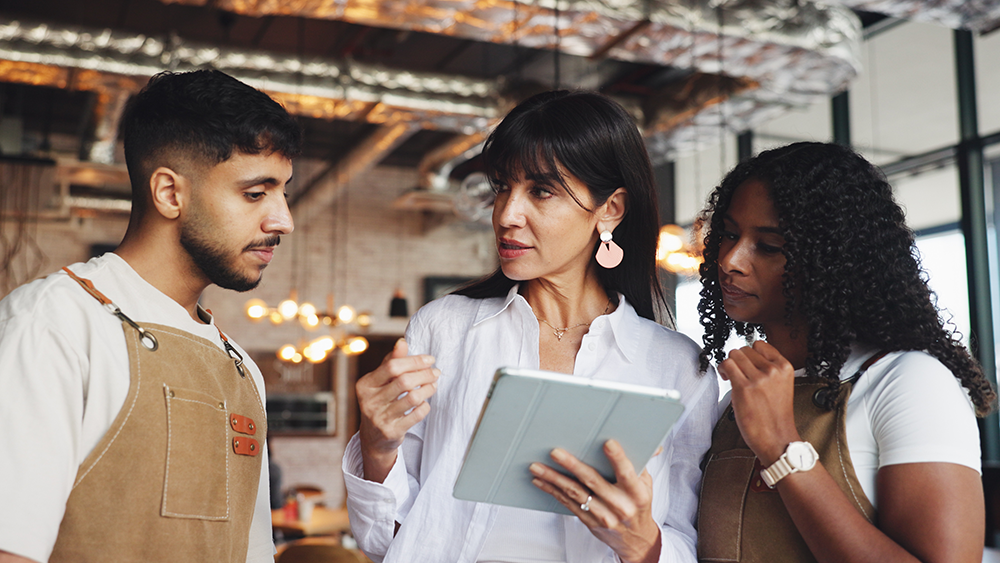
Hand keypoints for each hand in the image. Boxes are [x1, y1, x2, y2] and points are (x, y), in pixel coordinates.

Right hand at [356, 338, 438, 482]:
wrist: (374, 438)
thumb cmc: (380, 402)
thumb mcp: (380, 382)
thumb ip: (391, 362)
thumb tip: (402, 342)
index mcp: (365, 385)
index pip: (392, 366)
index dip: (414, 360)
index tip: (430, 359)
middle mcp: (369, 401)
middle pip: (404, 381)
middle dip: (425, 374)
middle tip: (436, 372)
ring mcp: (380, 418)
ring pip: (413, 398)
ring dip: (428, 389)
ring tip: (433, 385)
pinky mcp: (392, 431)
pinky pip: (416, 415)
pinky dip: (425, 406)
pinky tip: (425, 402)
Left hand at [530, 440, 661, 562]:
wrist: (636, 540)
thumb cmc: (639, 505)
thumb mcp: (646, 484)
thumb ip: (642, 463)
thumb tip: (653, 444)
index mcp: (636, 493)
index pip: (627, 473)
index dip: (618, 458)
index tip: (608, 443)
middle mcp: (620, 505)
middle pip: (593, 482)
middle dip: (572, 465)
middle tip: (556, 452)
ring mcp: (604, 516)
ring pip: (575, 494)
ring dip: (554, 479)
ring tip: (537, 466)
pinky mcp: (590, 522)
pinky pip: (568, 504)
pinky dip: (553, 491)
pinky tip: (540, 481)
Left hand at [717, 340, 799, 464]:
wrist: (777, 438)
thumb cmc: (776, 416)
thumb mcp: (781, 385)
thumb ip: (769, 369)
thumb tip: (746, 356)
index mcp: (785, 367)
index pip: (760, 344)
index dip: (749, 353)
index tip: (745, 362)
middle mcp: (773, 370)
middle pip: (744, 349)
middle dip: (737, 360)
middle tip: (736, 373)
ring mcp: (759, 378)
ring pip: (734, 355)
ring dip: (729, 364)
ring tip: (730, 376)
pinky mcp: (744, 388)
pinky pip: (727, 365)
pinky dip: (722, 369)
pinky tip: (726, 378)